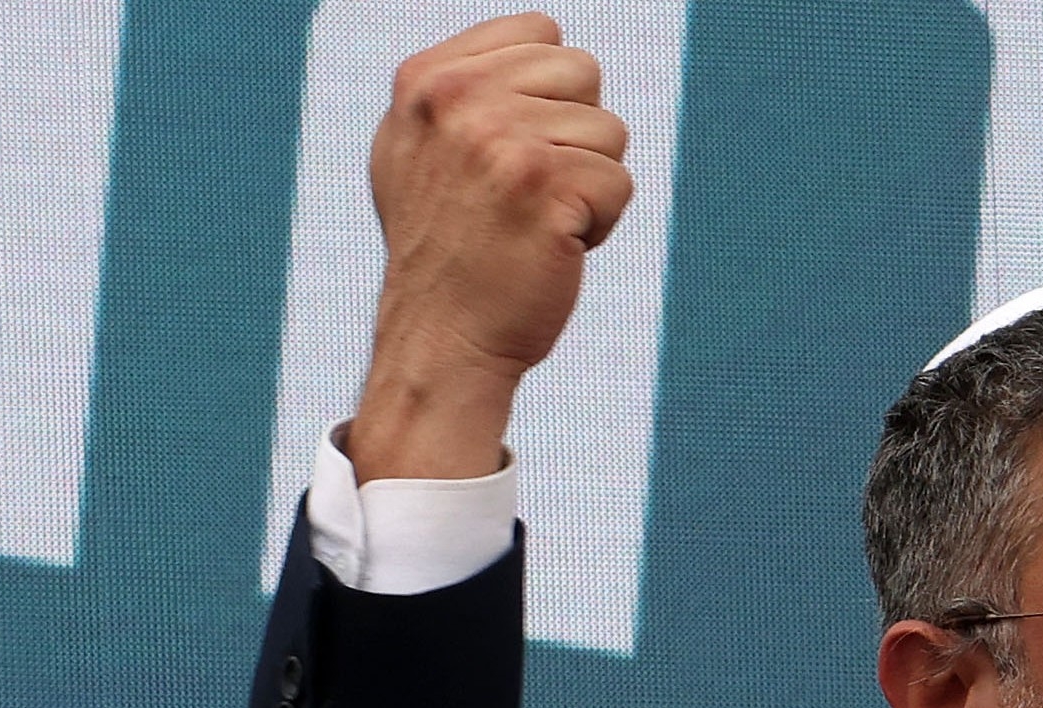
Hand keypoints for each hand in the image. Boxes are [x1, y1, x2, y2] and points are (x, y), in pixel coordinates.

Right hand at [349, 12, 632, 481]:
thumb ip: (467, 88)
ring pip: (609, 132)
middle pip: (584, 73)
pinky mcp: (543, 183)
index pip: (542, 32)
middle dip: (575, 137)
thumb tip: (545, 37)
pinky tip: (551, 248)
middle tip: (525, 194)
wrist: (441, 339)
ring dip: (588, 185)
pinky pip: (619, 182)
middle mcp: (456, 98)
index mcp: (427, 79)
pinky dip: (600, 223)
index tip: (509, 153)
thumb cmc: (447, 252)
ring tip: (534, 223)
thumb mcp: (422, 150)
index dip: (550, 96)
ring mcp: (497, 137)